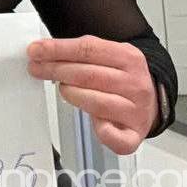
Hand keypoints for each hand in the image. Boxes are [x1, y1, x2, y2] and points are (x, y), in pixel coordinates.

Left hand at [26, 34, 157, 154]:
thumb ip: (83, 52)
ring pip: (97, 103)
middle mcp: (135, 84)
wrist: (151, 102)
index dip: (58, 49)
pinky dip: (103, 132)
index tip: (35, 50)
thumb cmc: (122, 79)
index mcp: (129, 57)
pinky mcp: (134, 134)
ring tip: (61, 89)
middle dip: (56, 70)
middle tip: (36, 68)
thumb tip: (45, 50)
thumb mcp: (110, 55)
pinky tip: (95, 124)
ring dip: (72, 95)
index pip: (88, 49)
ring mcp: (136, 110)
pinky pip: (117, 137)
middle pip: (88, 75)